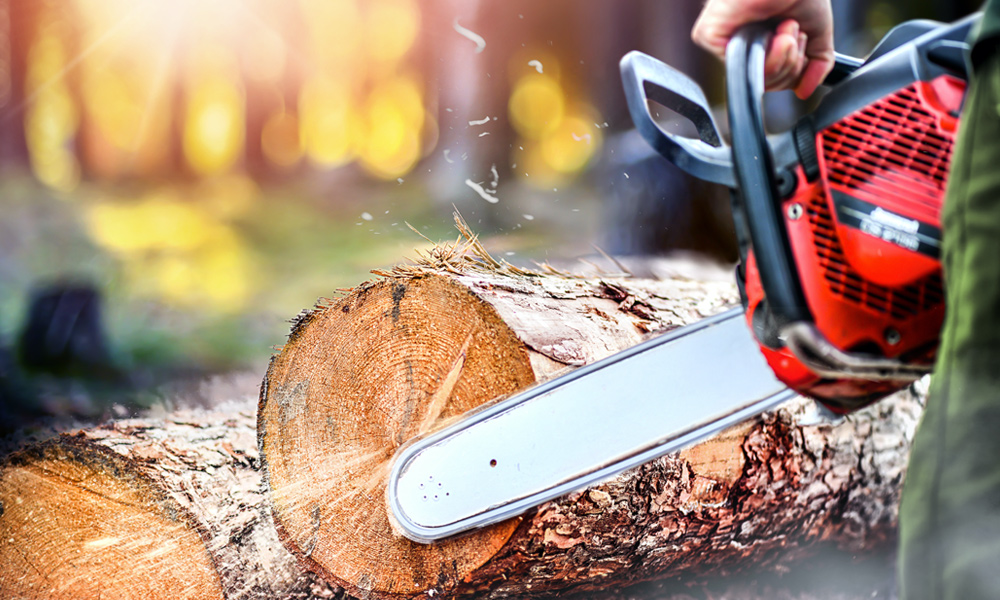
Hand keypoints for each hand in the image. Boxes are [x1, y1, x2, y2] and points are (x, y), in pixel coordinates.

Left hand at [691, 0, 833, 98]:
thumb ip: (816, 65)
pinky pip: (741, 69)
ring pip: (756, 80)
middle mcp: (741, 44)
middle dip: (791, 62)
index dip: (794, 68)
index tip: (801, 40)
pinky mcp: (709, 36)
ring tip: (786, 29)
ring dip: (784, 58)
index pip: (774, 80)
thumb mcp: (816, 32)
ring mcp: (724, 42)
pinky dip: (768, 57)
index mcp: (759, 43)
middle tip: (793, 33)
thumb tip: (805, 92)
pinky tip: (775, 33)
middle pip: (767, 83)